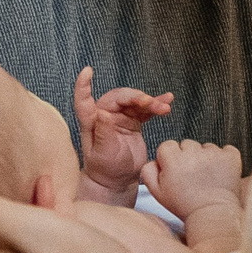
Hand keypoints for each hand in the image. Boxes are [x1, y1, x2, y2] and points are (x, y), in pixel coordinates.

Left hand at [74, 66, 171, 201]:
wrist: (118, 181)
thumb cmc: (106, 169)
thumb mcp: (104, 154)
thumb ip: (104, 134)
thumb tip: (103, 113)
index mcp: (91, 122)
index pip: (84, 100)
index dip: (83, 85)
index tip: (87, 71)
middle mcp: (104, 116)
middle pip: (119, 97)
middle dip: (135, 97)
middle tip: (150, 103)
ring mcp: (119, 118)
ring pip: (134, 101)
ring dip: (150, 102)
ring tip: (165, 108)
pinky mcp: (132, 122)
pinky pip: (144, 110)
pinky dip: (156, 105)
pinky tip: (168, 100)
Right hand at [139, 139, 245, 219]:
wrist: (212, 215)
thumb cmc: (185, 206)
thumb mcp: (158, 193)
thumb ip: (148, 173)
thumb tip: (153, 161)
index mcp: (173, 160)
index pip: (167, 145)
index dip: (170, 158)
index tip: (176, 170)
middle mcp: (193, 153)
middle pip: (187, 144)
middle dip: (188, 157)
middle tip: (191, 176)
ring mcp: (214, 154)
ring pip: (205, 147)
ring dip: (205, 157)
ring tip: (206, 177)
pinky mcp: (230, 157)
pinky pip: (226, 149)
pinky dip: (224, 158)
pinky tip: (220, 173)